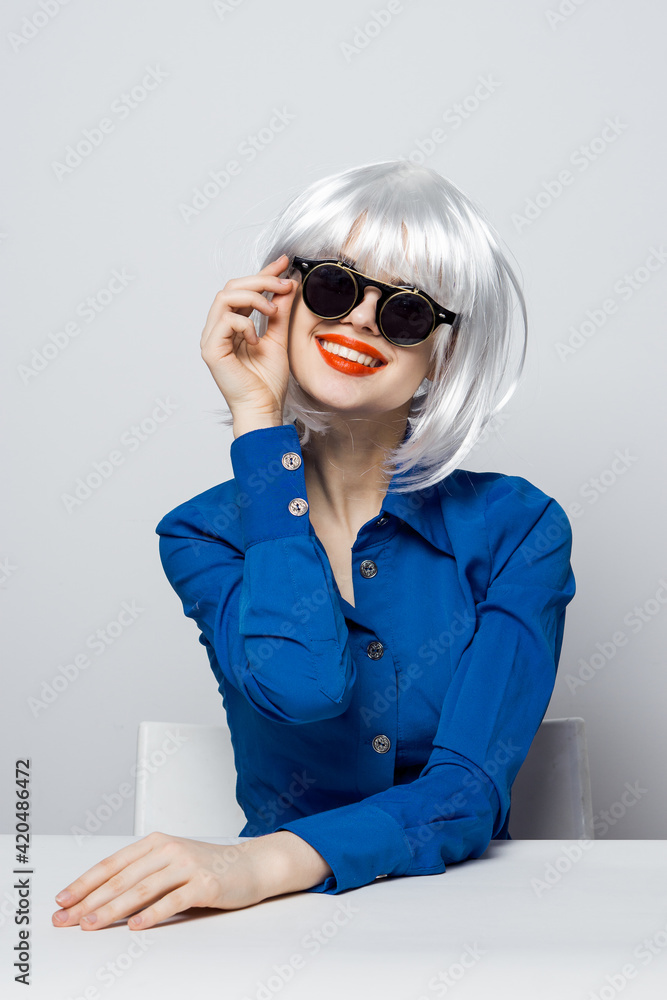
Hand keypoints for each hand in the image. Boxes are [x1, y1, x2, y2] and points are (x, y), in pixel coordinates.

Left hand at [51, 831, 277, 930]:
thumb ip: (143, 875)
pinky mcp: (204, 883)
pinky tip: (136, 925)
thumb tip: (102, 900)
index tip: (63, 900)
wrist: (250, 865)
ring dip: (113, 909)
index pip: (112, 864)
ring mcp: (187, 864)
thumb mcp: (171, 863)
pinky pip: (173, 900)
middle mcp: (169, 849)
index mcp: (155, 843)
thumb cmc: (207, 868)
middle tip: (67, 919)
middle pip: (122, 878)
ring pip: (142, 889)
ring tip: (92, 925)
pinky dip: (152, 914)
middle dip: (90, 901)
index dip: (85, 883)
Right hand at [200, 253, 297, 424]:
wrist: (264, 408)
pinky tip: (256, 340)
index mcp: (232, 326)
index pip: (243, 290)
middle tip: (286, 284)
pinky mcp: (211, 349)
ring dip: (254, 297)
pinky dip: (245, 324)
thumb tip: (289, 284)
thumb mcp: (279, 338)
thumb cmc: (268, 382)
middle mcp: (217, 329)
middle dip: (261, 280)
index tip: (284, 263)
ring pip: (225, 296)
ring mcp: (211, 338)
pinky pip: (225, 319)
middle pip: (231, 287)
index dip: (263, 273)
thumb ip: (280, 311)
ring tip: (273, 312)